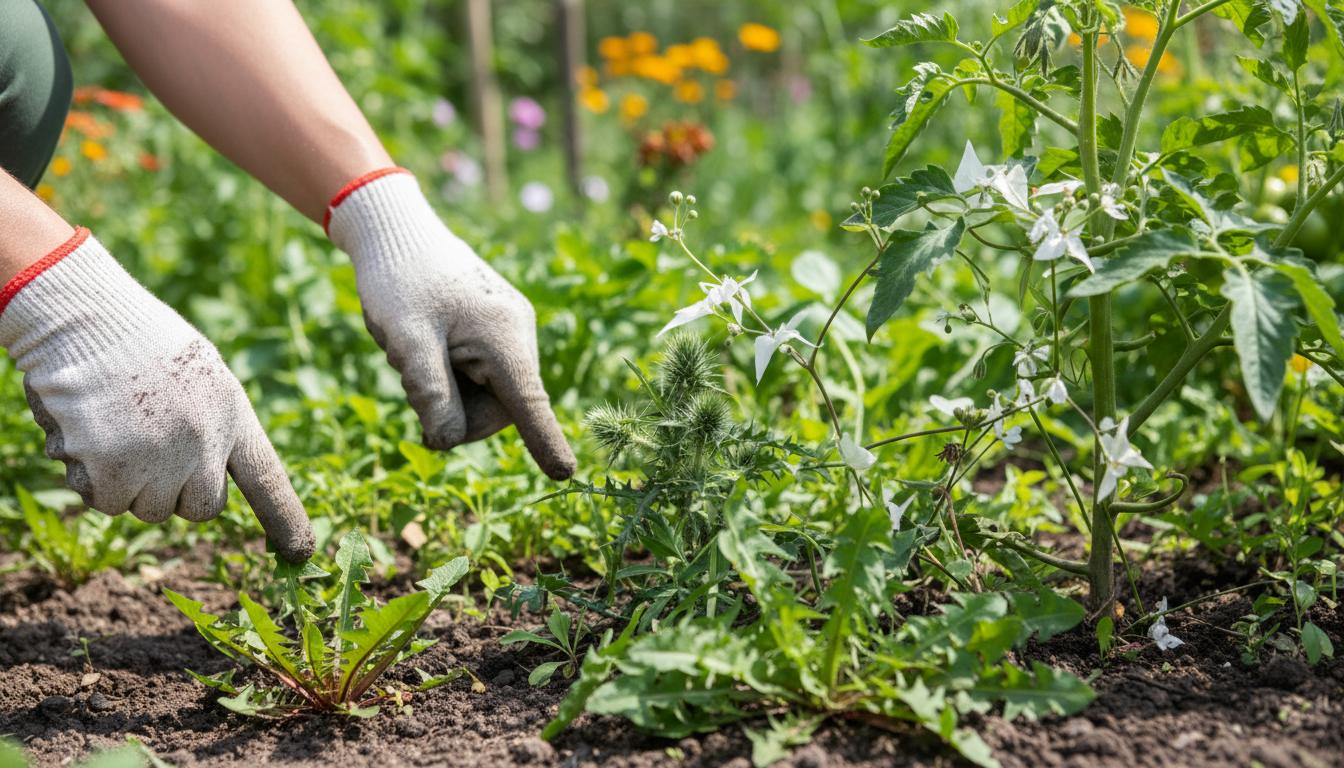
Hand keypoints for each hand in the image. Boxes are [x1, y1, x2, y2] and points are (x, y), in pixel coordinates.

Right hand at [0, 229, 314, 560]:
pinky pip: (102, 502)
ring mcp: (159, 463)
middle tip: (146, 446)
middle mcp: (205, 447)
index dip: (286, 520)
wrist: (86, 318)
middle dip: (173, 492)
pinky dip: (87, 477)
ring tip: (112, 425)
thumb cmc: (139, 340)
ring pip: (144, 509)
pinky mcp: (111, 473)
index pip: (267, 480)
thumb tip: (203, 476)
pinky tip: (85, 432)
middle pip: (198, 509)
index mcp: (233, 418)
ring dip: (124, 482)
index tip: (300, 553)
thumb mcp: (201, 378)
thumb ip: (210, 428)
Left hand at [327, 169, 575, 479]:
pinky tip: (426, 343)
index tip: (565, 473)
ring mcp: (509, 334)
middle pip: (497, 410)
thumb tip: (447, 442)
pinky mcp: (495, 333)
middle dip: (453, 411)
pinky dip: (448, 374)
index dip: (544, 442)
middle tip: (409, 378)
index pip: (527, 404)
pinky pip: (477, 377)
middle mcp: (518, 337)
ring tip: (414, 350)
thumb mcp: (406, 339)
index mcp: (504, 338)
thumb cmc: (399, 281)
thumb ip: (429, 392)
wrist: (398, 232)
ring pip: (483, 396)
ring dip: (445, 391)